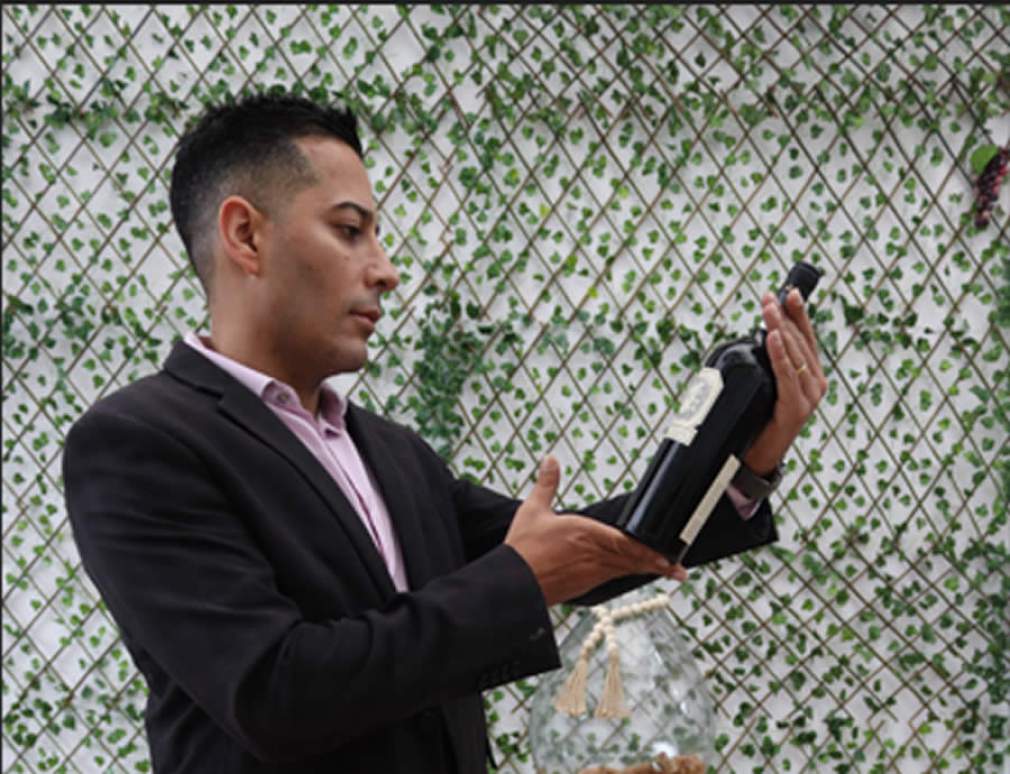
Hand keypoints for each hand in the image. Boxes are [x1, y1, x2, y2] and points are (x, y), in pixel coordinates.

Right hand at [505, 456, 686, 605]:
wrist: (512, 584)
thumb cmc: (523, 549)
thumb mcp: (534, 510)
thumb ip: (547, 484)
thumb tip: (551, 460)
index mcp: (586, 535)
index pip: (626, 543)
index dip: (650, 551)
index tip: (668, 556)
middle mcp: (594, 557)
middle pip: (633, 561)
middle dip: (658, 565)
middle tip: (678, 570)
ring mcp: (590, 574)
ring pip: (625, 571)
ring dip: (645, 570)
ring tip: (665, 571)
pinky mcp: (583, 586)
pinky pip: (611, 579)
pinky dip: (625, 575)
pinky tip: (629, 573)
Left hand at [744, 287, 827, 475]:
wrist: (756, 457)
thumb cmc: (757, 419)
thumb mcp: (765, 385)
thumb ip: (768, 363)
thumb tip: (758, 334)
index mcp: (810, 375)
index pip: (805, 337)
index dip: (797, 314)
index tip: (787, 292)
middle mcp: (815, 383)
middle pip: (799, 342)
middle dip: (782, 317)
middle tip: (767, 298)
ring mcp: (808, 397)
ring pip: (793, 355)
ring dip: (778, 329)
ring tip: (768, 310)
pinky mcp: (796, 409)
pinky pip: (786, 376)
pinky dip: (779, 354)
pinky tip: (772, 337)